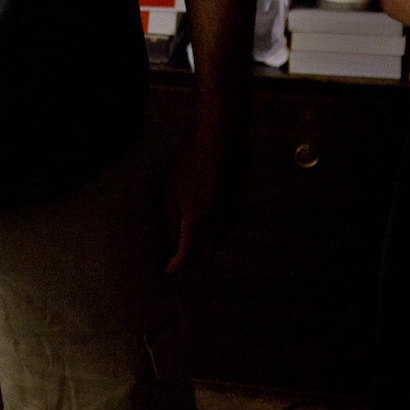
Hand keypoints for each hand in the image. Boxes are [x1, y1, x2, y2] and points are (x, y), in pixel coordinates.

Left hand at [162, 124, 235, 274]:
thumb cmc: (189, 159)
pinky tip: (211, 227)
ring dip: (207, 248)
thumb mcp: (168, 188)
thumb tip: (172, 239)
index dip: (176, 267)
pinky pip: (231, 228)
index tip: (167, 272)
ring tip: (193, 245)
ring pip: (222, 242)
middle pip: (207, 254)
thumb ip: (170, 217)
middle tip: (178, 261)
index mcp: (197, 219)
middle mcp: (219, 221)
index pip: (187, 255)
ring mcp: (234, 212)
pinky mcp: (242, 202)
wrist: (222, 137)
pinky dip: (220, 234)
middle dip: (192, 261)